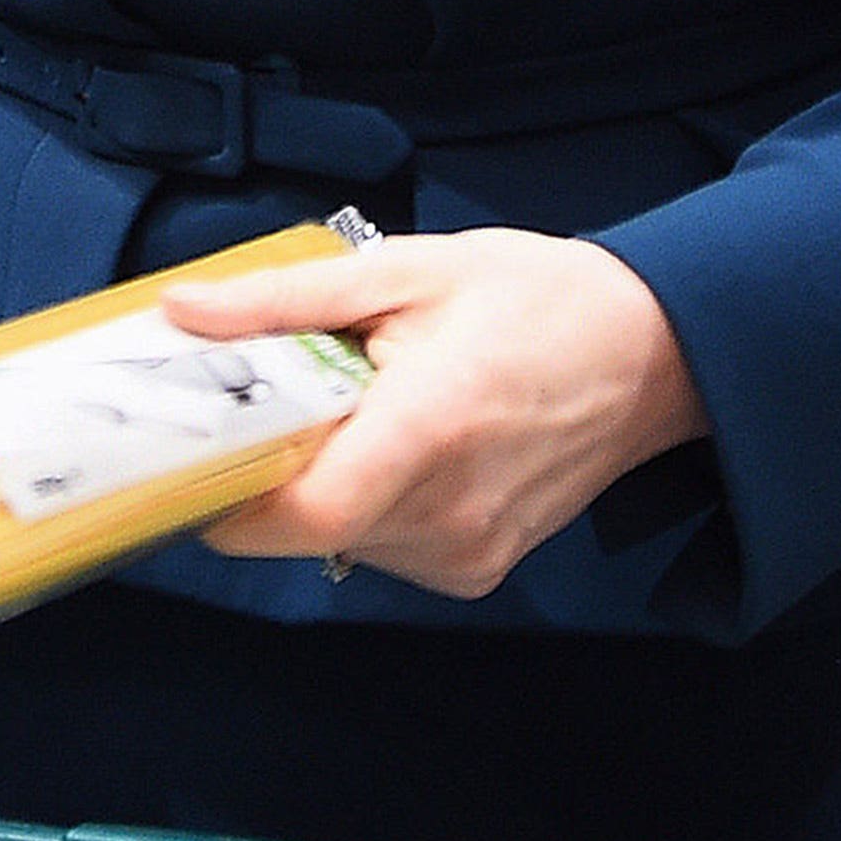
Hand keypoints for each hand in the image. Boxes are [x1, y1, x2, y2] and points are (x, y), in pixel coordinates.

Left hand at [159, 228, 710, 597]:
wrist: (657, 352)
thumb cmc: (538, 301)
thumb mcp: (405, 271)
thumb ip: (285, 300)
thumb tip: (184, 310)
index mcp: (433, 426)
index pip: (304, 511)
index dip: (230, 499)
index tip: (191, 459)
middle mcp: (452, 508)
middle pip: (304, 528)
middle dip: (266, 475)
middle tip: (272, 411)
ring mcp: (469, 550)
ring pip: (335, 542)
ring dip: (317, 488)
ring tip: (358, 417)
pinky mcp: (476, 570)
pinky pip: (377, 549)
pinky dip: (362, 505)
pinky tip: (397, 451)